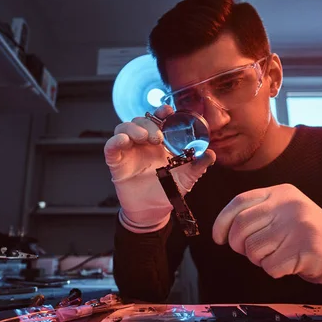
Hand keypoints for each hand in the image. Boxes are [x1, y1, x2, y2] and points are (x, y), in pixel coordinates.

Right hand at [104, 105, 215, 232]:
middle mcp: (143, 143)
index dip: (161, 111)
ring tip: (143, 139)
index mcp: (160, 142)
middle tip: (158, 138)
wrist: (153, 211)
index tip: (167, 111)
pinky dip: (115, 141)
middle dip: (148, 123)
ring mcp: (128, 151)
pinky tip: (123, 141)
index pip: (158, 119)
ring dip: (132, 128)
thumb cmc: (169, 190)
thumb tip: (211, 154)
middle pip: (140, 120)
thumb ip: (198, 165)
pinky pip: (110, 147)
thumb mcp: (187, 177)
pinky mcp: (116, 162)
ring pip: (123, 128)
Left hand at [212, 184, 321, 290]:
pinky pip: (270, 266)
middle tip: (253, 252)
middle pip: (241, 227)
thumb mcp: (284, 212)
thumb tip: (224, 232)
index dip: (222, 222)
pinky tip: (288, 265)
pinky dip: (274, 271)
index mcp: (280, 192)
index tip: (218, 239)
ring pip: (253, 249)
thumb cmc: (305, 234)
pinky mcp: (308, 248)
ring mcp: (299, 225)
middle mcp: (289, 205)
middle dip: (240, 246)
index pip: (239, 202)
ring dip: (259, 260)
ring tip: (277, 255)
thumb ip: (258, 214)